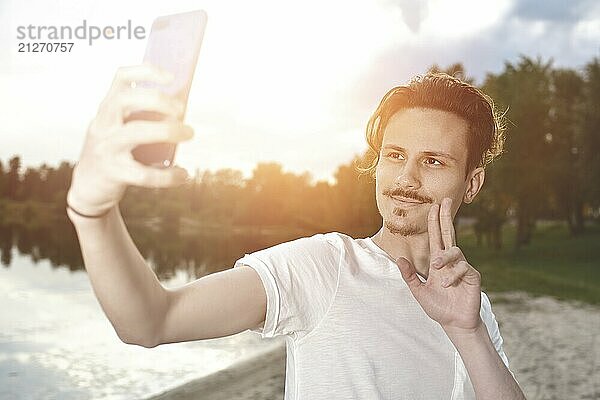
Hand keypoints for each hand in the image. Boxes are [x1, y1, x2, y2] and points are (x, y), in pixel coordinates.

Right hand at [66, 63, 193, 216]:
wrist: (89, 187)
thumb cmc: (116, 152)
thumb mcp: (121, 128)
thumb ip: (142, 116)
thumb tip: (181, 104)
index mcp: (107, 109)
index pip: (121, 78)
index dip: (145, 71)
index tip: (171, 77)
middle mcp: (103, 125)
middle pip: (126, 100)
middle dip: (159, 100)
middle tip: (181, 110)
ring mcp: (106, 148)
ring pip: (136, 132)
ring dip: (167, 131)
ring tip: (188, 132)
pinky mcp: (113, 173)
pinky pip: (144, 173)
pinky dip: (168, 174)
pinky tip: (183, 174)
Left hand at [396, 198, 481, 334]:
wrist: (454, 323)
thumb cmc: (438, 307)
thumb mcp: (418, 291)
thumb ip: (409, 276)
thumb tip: (399, 259)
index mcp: (438, 261)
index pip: (436, 237)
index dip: (435, 221)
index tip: (435, 205)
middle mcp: (451, 260)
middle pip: (449, 233)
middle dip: (446, 217)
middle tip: (445, 200)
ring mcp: (463, 266)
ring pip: (455, 251)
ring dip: (444, 259)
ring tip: (437, 271)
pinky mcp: (472, 275)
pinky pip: (463, 267)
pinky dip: (453, 276)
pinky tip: (447, 285)